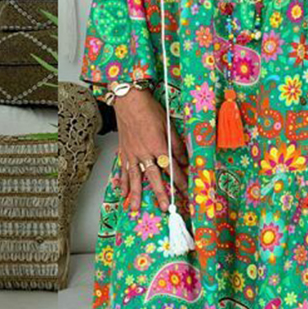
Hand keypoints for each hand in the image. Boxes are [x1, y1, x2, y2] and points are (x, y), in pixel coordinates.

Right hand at [113, 87, 187, 211]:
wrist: (128, 100)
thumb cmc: (148, 109)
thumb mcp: (168, 125)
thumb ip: (176, 144)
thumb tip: (184, 160)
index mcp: (158, 145)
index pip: (172, 168)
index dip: (179, 180)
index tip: (184, 191)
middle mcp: (144, 152)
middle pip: (154, 177)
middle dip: (160, 193)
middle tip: (164, 207)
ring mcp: (132, 154)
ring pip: (135, 178)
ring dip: (136, 194)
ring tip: (136, 208)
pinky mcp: (124, 152)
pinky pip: (123, 171)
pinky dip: (123, 183)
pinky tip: (123, 193)